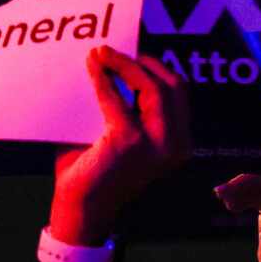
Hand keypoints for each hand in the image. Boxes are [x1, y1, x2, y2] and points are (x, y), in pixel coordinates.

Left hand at [49, 46, 188, 245]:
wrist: (81, 211)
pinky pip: (116, 99)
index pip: (179, 95)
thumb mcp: (118, 138)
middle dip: (143, 62)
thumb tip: (109, 68)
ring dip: (125, 65)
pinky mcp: (129, 142)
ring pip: (152, 87)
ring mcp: (156, 144)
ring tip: (100, 53)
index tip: (134, 54)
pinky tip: (92, 69)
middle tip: (112, 50)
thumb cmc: (94, 174)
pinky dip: (103, 80)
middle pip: (172, 86)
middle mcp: (175, 144)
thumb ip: (123, 109)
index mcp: (178, 144)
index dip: (158, 69)